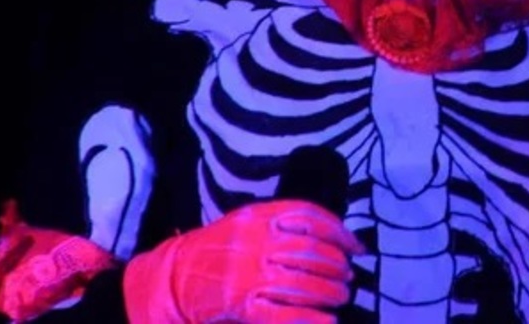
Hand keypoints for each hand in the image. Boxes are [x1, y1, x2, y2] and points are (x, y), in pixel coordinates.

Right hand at [123, 200, 364, 323]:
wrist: (172, 277)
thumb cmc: (216, 250)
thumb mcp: (246, 223)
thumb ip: (280, 226)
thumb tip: (331, 240)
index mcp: (258, 216)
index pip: (309, 216)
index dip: (339, 232)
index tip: (356, 246)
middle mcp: (255, 242)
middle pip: (311, 252)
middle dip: (337, 266)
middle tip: (347, 276)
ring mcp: (247, 274)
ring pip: (303, 283)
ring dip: (330, 292)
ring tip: (340, 297)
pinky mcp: (241, 305)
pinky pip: (285, 313)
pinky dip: (310, 319)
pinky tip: (327, 322)